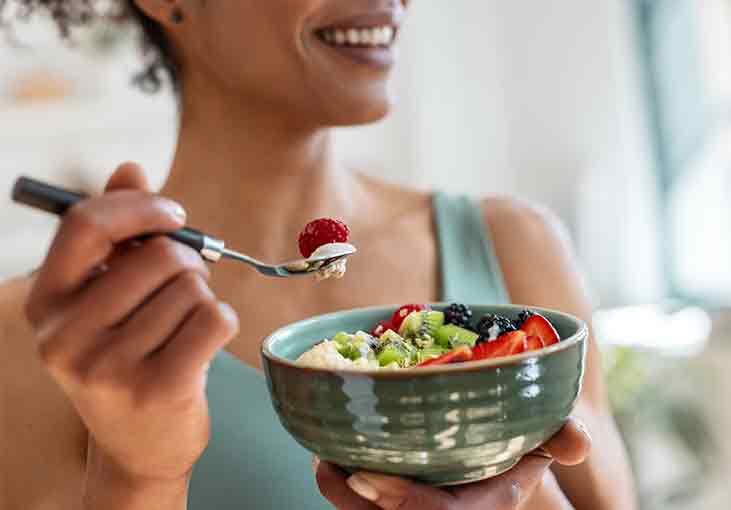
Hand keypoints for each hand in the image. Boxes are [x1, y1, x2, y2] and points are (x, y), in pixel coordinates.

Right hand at [25, 163, 238, 500]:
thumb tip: (131, 168)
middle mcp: (66, 337)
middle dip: (187, 264)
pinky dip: (223, 322)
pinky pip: (214, 318)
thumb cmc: (128, 356)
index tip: (173, 214)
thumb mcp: (108, 299)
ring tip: (183, 326)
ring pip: (191, 288)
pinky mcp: (157, 389)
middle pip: (158, 256)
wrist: (140, 444)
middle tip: (184, 288)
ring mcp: (109, 368)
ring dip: (202, 298)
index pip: (86, 225)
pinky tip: (204, 343)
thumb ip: (116, 234)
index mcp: (46, 304)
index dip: (139, 207)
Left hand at [316, 417, 590, 509]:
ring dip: (339, 492)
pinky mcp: (392, 502)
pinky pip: (359, 505)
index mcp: (479, 508)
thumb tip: (577, 441)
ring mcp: (416, 506)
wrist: (502, 460)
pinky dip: (341, 482)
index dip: (401, 503)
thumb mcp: (545, 441)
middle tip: (329, 466)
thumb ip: (562, 437)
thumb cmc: (518, 446)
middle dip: (352, 503)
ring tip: (324, 455)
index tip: (362, 476)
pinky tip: (332, 450)